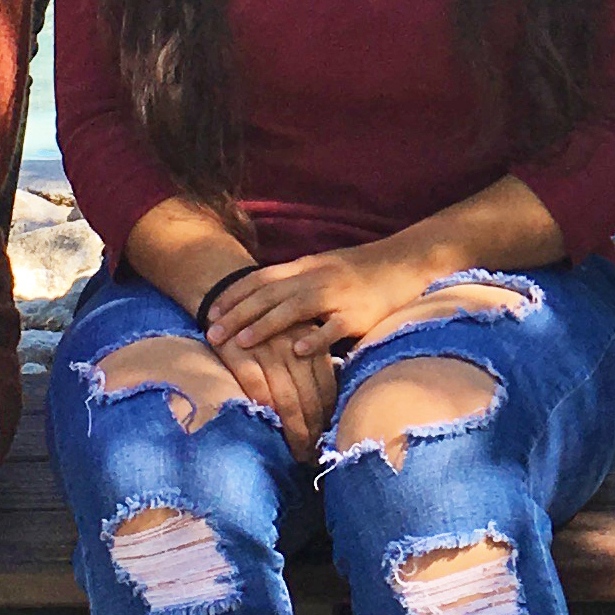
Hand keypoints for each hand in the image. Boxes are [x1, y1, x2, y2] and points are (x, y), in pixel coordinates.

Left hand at [202, 243, 429, 359]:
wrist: (404, 262)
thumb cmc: (360, 270)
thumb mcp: (322, 267)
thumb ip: (294, 280)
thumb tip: (262, 295)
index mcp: (305, 267)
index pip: (261, 279)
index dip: (234, 295)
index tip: (210, 312)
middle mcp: (316, 278)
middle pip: (269, 295)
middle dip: (238, 314)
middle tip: (212, 334)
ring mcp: (337, 296)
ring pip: (295, 309)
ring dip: (265, 325)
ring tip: (242, 342)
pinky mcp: (358, 314)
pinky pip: (334, 327)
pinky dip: (315, 339)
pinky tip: (297, 351)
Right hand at [214, 334, 338, 452]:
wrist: (224, 292)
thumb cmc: (262, 322)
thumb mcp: (292, 332)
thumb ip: (308, 361)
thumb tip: (325, 400)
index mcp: (309, 341)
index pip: (326, 385)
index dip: (328, 414)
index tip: (327, 436)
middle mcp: (292, 346)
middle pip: (309, 397)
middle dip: (314, 429)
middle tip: (314, 454)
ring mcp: (267, 350)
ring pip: (287, 398)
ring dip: (295, 430)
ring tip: (299, 453)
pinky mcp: (239, 354)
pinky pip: (257, 389)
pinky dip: (268, 412)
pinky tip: (272, 431)